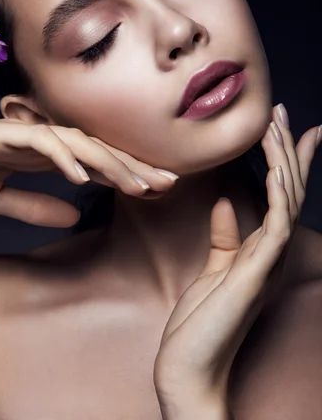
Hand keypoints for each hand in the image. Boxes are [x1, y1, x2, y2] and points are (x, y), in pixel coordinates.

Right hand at [0, 118, 177, 225]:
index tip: (157, 192)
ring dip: (109, 163)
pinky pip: (38, 142)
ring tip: (137, 185)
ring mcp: (20, 134)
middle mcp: (37, 140)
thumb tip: (75, 215)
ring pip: (77, 142)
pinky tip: (82, 178)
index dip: (126, 175)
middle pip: (96, 149)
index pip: (92, 162)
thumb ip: (34, 205)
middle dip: (134, 165)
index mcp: (40, 156)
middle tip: (170, 183)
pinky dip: (62, 158)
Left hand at [153, 104, 319, 409]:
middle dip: (287, 149)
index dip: (287, 163)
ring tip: (276, 124)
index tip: (289, 131)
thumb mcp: (213, 268)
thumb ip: (224, 236)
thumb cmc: (200, 322)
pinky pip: (275, 225)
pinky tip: (276, 168)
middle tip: (282, 113)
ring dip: (282, 159)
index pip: (280, 196)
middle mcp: (270, 252)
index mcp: (260, 249)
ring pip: (286, 199)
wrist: (190, 366)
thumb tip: (227, 201)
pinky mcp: (256, 272)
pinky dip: (279, 194)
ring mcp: (267, 261)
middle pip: (288, 190)